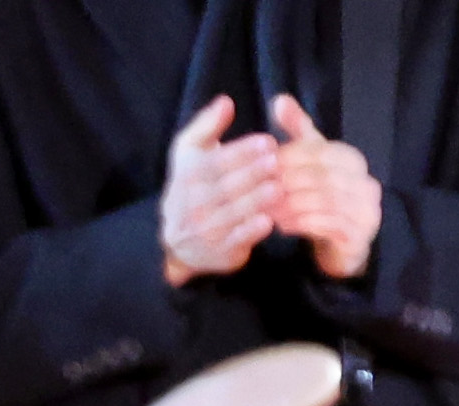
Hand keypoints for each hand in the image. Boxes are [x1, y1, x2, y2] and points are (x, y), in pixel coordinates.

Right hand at [159, 95, 280, 287]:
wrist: (179, 238)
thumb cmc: (192, 185)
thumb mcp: (191, 152)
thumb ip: (208, 125)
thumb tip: (226, 101)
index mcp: (187, 173)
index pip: (216, 160)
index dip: (243, 151)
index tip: (268, 141)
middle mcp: (192, 200)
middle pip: (225, 185)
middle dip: (253, 173)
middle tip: (279, 162)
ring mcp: (204, 227)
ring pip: (232, 212)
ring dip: (256, 200)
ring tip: (280, 187)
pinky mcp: (218, 250)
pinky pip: (236, 239)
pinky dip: (251, 231)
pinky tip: (270, 220)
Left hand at [270, 94, 382, 279]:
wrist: (340, 240)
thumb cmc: (321, 193)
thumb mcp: (310, 157)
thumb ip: (297, 128)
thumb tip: (279, 100)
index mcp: (354, 160)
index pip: (320, 152)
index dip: (289, 156)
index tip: (261, 163)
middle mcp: (368, 184)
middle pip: (322, 177)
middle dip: (288, 182)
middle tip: (260, 188)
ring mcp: (368, 212)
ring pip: (325, 202)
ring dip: (292, 205)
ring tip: (267, 208)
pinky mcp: (361, 236)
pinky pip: (329, 226)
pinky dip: (302, 224)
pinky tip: (281, 225)